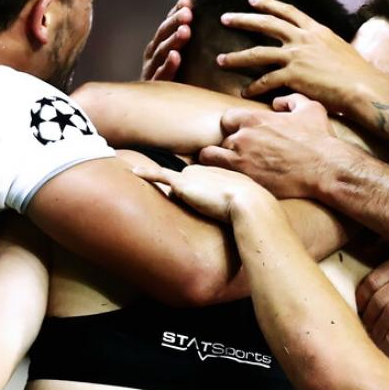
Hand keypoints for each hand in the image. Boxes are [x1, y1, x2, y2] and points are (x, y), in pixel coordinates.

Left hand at [133, 163, 274, 222]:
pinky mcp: (182, 183)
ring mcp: (193, 175)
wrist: (250, 205)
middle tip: (205, 211)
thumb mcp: (247, 205)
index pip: (203, 182)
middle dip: (190, 196)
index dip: (201, 192)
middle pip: (187, 184)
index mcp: (221, 174)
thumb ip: (237, 207)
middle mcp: (206, 170)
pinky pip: (160, 176)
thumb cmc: (253, 209)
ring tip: (196, 209)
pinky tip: (135, 173)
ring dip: (180, 199)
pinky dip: (147, 174)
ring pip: (176, 189)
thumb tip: (230, 218)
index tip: (203, 200)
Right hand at [141, 0, 192, 80]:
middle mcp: (153, 56)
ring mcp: (152, 71)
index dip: (175, 13)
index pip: (167, 26)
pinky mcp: (154, 87)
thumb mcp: (177, 58)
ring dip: (173, 40)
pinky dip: (168, 65)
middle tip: (188, 12)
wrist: (150, 110)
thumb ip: (184, 39)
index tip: (187, 0)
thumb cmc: (171, 80)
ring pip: (162, 52)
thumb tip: (196, 13)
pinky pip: (162, 75)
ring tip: (186, 30)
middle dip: (175, 22)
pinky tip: (176, 56)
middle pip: (163, 35)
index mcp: (158, 46)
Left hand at [197, 93, 343, 198]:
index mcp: (255, 117)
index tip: (242, 136)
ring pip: (213, 155)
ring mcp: (240, 156)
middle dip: (230, 146)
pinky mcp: (242, 176)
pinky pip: (214, 172)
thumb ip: (291, 100)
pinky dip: (216, 173)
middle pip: (223, 138)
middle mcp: (243, 135)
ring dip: (221, 160)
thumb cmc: (319, 139)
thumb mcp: (311, 109)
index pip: (228, 118)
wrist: (324, 168)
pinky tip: (224, 177)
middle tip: (241, 155)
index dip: (234, 128)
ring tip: (230, 168)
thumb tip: (277, 103)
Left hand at [217, 0, 388, 112]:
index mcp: (316, 30)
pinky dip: (254, 87)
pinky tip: (244, 92)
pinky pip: (266, 80)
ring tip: (221, 60)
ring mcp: (297, 56)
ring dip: (237, 57)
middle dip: (243, 20)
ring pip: (258, 53)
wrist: (363, 87)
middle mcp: (303, 39)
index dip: (268, 4)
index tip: (252, 0)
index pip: (287, 11)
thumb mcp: (341, 51)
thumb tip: (322, 52)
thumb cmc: (358, 74)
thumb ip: (325, 48)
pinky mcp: (294, 76)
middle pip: (266, 24)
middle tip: (225, 18)